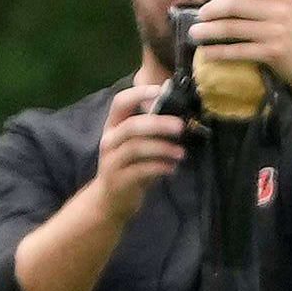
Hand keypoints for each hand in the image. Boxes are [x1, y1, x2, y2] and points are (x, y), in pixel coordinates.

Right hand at [90, 84, 189, 221]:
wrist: (111, 199)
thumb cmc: (130, 166)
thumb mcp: (137, 145)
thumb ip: (152, 131)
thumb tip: (181, 118)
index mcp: (113, 127)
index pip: (120, 102)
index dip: (139, 93)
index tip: (161, 90)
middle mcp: (109, 141)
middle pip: (131, 126)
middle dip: (158, 124)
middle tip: (180, 126)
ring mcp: (112, 161)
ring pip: (136, 148)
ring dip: (162, 148)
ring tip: (182, 153)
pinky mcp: (119, 179)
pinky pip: (140, 170)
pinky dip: (159, 168)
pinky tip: (172, 168)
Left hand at [185, 0, 291, 94]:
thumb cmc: (291, 29)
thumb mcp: (285, 6)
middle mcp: (279, 11)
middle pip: (234, 4)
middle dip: (211, 10)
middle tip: (201, 14)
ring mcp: (275, 33)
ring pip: (231, 29)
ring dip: (207, 31)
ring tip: (195, 33)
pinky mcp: (271, 53)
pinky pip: (237, 51)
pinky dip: (218, 52)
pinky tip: (206, 52)